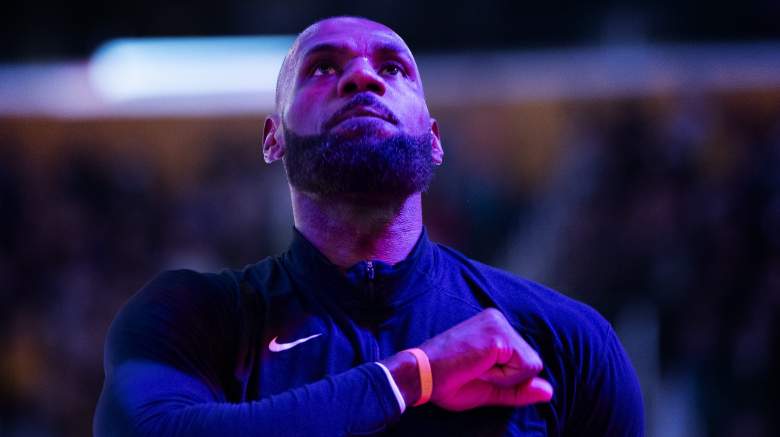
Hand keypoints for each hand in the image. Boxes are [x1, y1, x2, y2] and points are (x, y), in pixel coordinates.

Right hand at [383, 308, 552, 410]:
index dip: (506, 379)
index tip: (476, 372)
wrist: (420, 377)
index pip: (524, 361)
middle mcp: (498, 319)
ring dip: (505, 378)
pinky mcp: (498, 335)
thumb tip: (549, 391)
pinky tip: (479, 368)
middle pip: (531, 362)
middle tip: (475, 372)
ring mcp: (498, 324)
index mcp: (494, 328)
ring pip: (530, 365)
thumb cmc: (448, 382)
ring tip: (476, 369)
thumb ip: (519, 389)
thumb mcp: (490, 389)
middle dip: (508, 378)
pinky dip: (504, 377)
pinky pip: (524, 367)